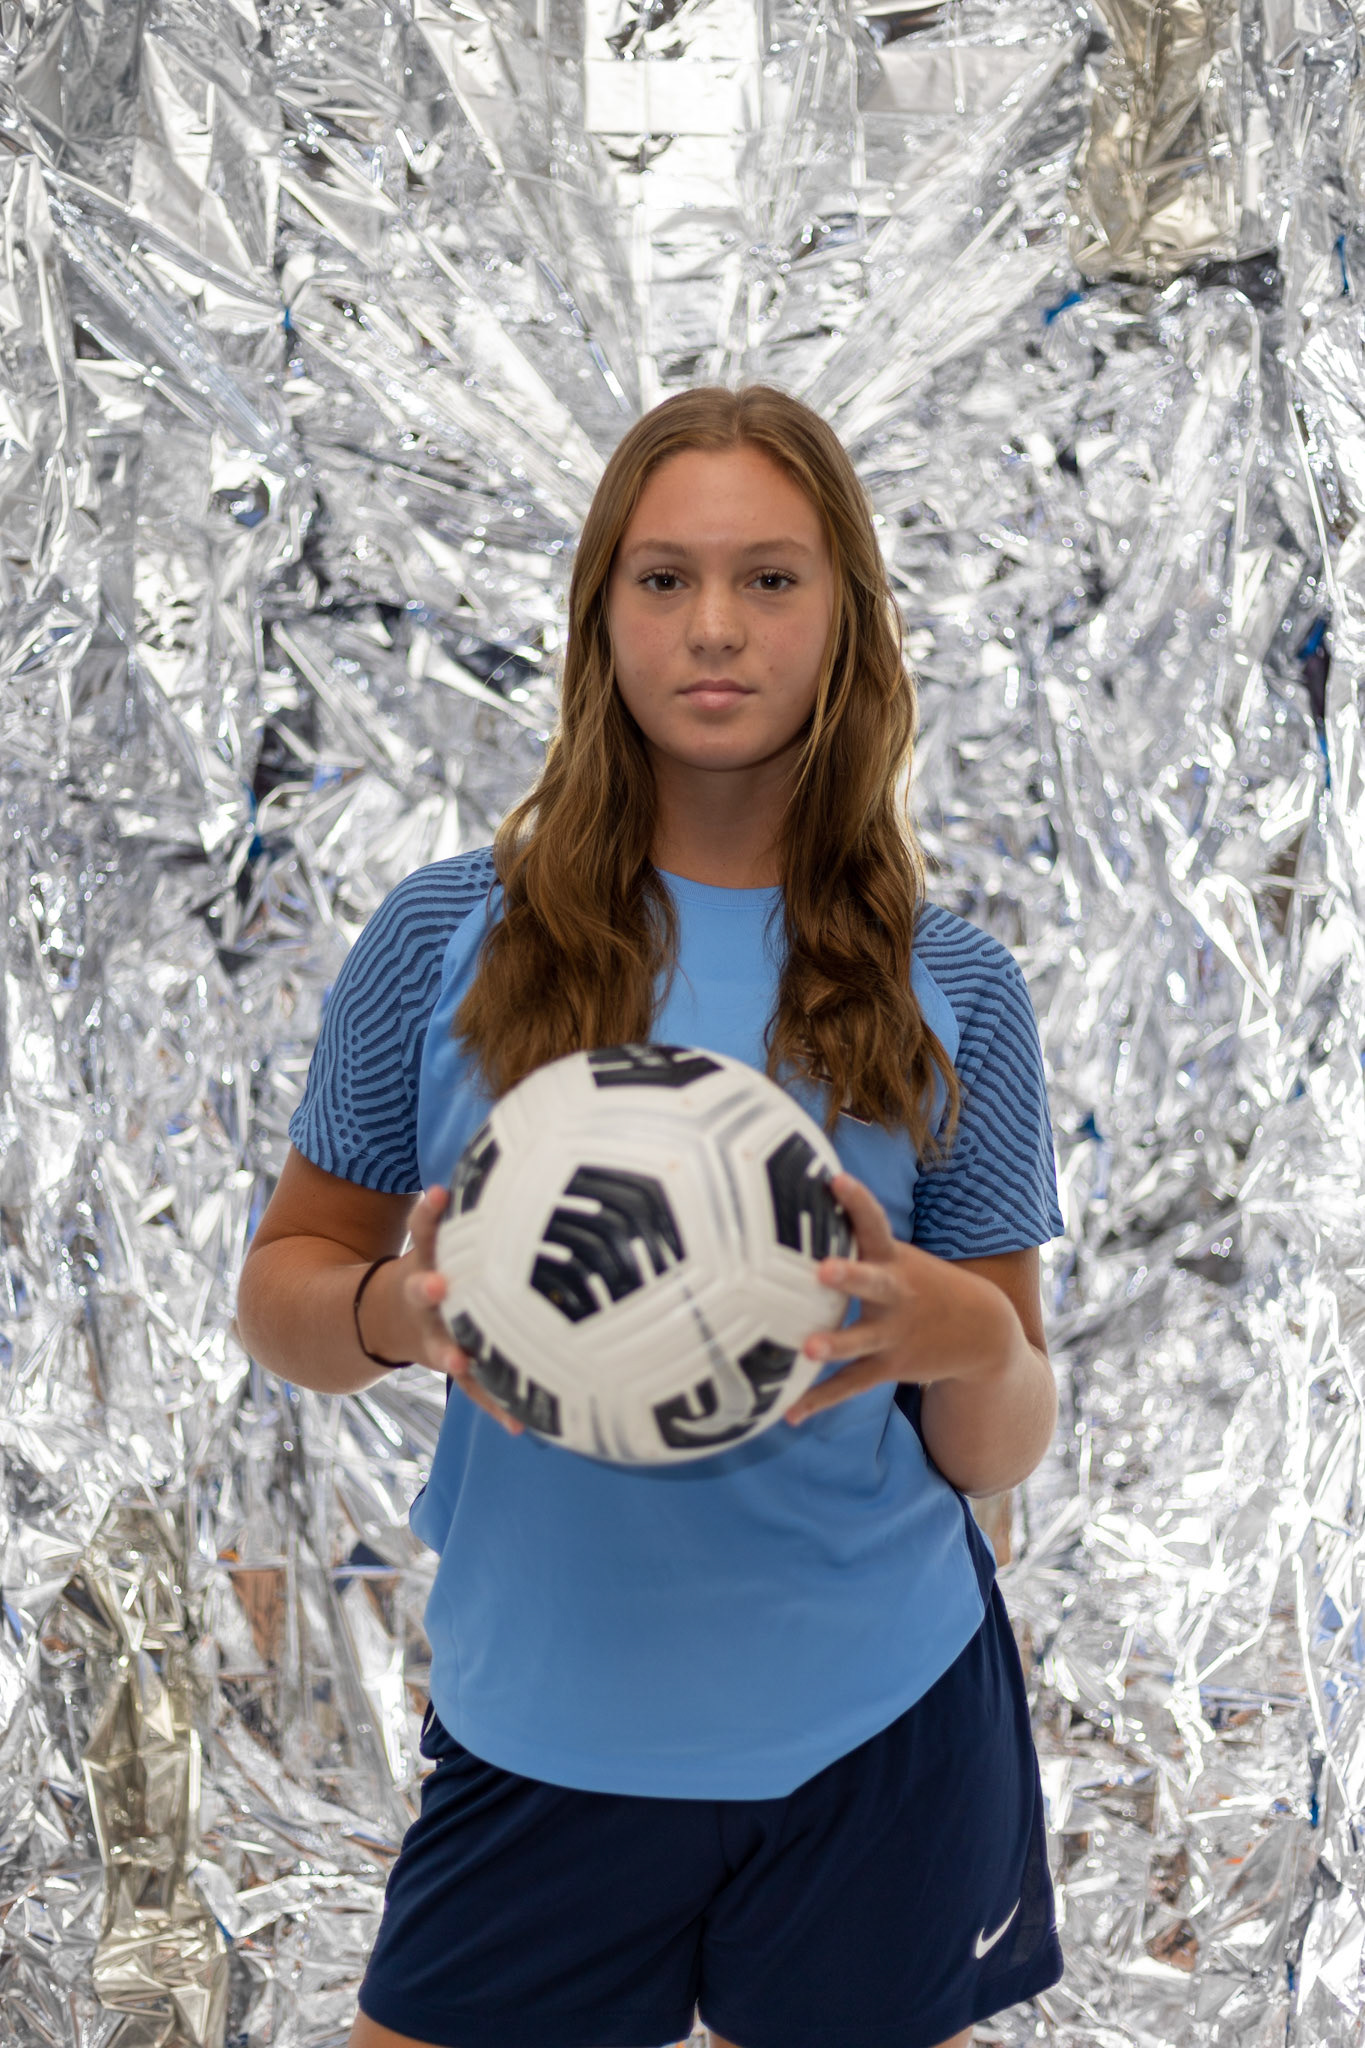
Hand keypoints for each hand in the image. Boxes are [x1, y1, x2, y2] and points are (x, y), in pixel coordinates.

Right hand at [399, 1185, 523, 1435]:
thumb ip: (480, 1207)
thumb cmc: (442, 1264)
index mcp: (426, 1258)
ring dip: (452, 1353)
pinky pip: (476, 1389)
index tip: (439, 1193)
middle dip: (427, 1286)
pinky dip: (496, 1404)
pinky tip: (520, 1423)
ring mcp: (433, 1334)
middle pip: (421, 1289)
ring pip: (440, 1345)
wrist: (385, 1319)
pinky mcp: (453, 1365)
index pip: (423, 1228)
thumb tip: (544, 1149)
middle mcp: (425, 1296)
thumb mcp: (444, 1235)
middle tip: (436, 1283)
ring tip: (460, 1361)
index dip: (429, 1211)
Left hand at [784, 1173, 1014, 1424]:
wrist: (985, 1332)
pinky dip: (819, 1400)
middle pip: (871, 1282)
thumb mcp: (900, 1256)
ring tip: (808, 1349)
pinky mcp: (889, 1366)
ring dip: (836, 1344)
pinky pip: (850, 1385)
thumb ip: (856, 1237)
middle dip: (848, 1276)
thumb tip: (796, 1204)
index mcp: (895, 1260)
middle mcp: (894, 1295)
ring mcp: (893, 1333)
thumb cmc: (921, 1284)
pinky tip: (789, 1413)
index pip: (875, 1223)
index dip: (857, 1201)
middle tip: (823, 1270)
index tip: (836, 1180)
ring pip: (860, 1340)